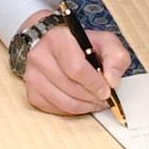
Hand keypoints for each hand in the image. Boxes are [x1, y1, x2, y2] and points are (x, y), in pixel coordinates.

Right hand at [17, 16, 132, 116]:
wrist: (54, 44)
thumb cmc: (80, 44)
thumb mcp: (105, 42)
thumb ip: (116, 57)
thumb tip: (112, 81)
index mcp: (58, 39)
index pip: (76, 68)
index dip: (94, 83)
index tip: (107, 91)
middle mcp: (40, 56)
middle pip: (71, 87)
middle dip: (93, 97)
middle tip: (105, 98)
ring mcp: (32, 76)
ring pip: (64, 102)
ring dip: (86, 106)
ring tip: (96, 101)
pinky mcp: (32, 93)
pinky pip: (56, 110)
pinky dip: (73, 110)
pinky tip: (81, 101)